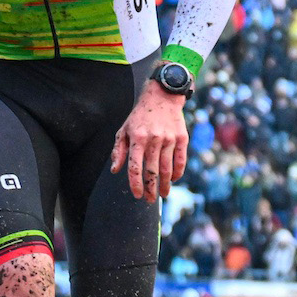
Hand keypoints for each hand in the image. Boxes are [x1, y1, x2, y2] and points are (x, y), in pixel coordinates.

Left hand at [110, 83, 188, 200]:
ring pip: (167, 168)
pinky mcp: (181, 138)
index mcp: (137, 138)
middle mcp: (153, 139)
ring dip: (165, 185)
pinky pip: (180, 160)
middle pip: (152, 171)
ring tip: (163, 194)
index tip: (137, 195)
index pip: (135, 167)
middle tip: (150, 200)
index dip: (136, 184)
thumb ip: (119, 151)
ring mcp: (169, 139)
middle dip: (151, 189)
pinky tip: (173, 179)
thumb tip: (115, 170)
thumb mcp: (124, 130)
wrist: (162, 96)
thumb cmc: (140, 116)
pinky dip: (178, 172)